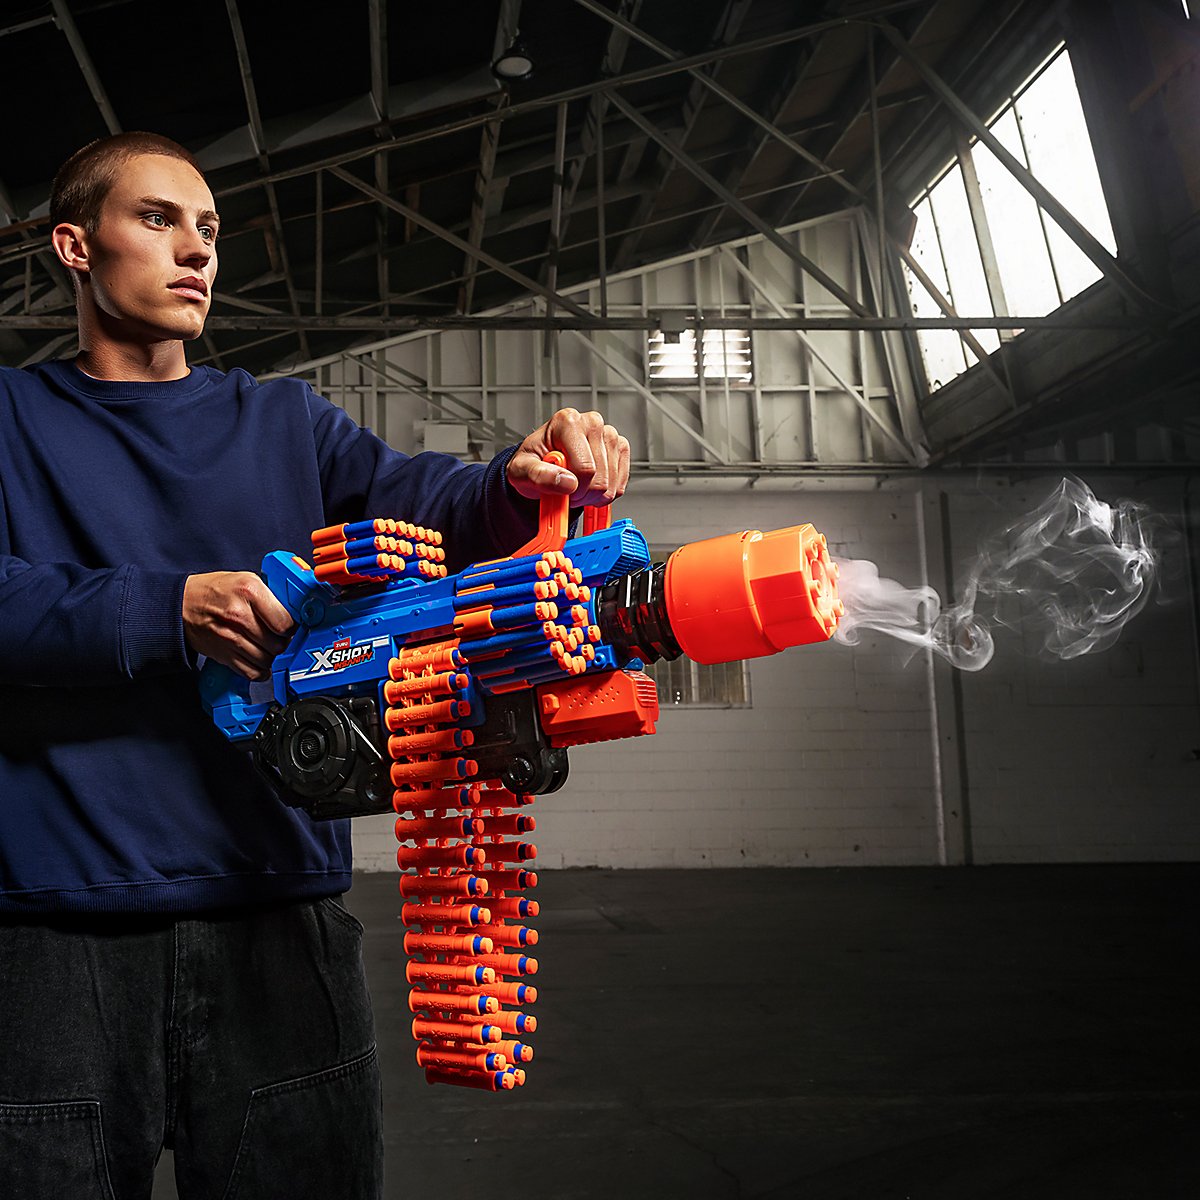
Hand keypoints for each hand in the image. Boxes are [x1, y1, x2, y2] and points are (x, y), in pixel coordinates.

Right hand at [183, 571, 295, 680]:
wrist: (182, 604)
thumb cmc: (216, 590)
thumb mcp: (247, 579)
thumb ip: (272, 596)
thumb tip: (297, 612)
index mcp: (249, 591)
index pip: (285, 622)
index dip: (291, 627)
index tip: (288, 626)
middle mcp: (239, 615)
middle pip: (278, 644)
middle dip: (282, 642)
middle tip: (277, 636)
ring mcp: (230, 637)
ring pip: (267, 660)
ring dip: (271, 656)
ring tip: (266, 645)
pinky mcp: (223, 655)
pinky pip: (252, 672)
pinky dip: (259, 670)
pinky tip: (258, 659)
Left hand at [506, 408, 629, 506]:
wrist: (542, 464)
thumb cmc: (533, 463)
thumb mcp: (521, 471)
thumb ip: (539, 476)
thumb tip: (568, 483)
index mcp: (567, 422)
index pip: (585, 468)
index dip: (573, 489)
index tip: (561, 488)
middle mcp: (591, 423)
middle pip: (600, 479)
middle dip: (582, 494)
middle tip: (567, 489)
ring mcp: (609, 434)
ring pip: (611, 484)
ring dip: (593, 495)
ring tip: (576, 485)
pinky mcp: (621, 447)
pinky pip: (620, 484)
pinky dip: (605, 493)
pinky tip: (590, 484)